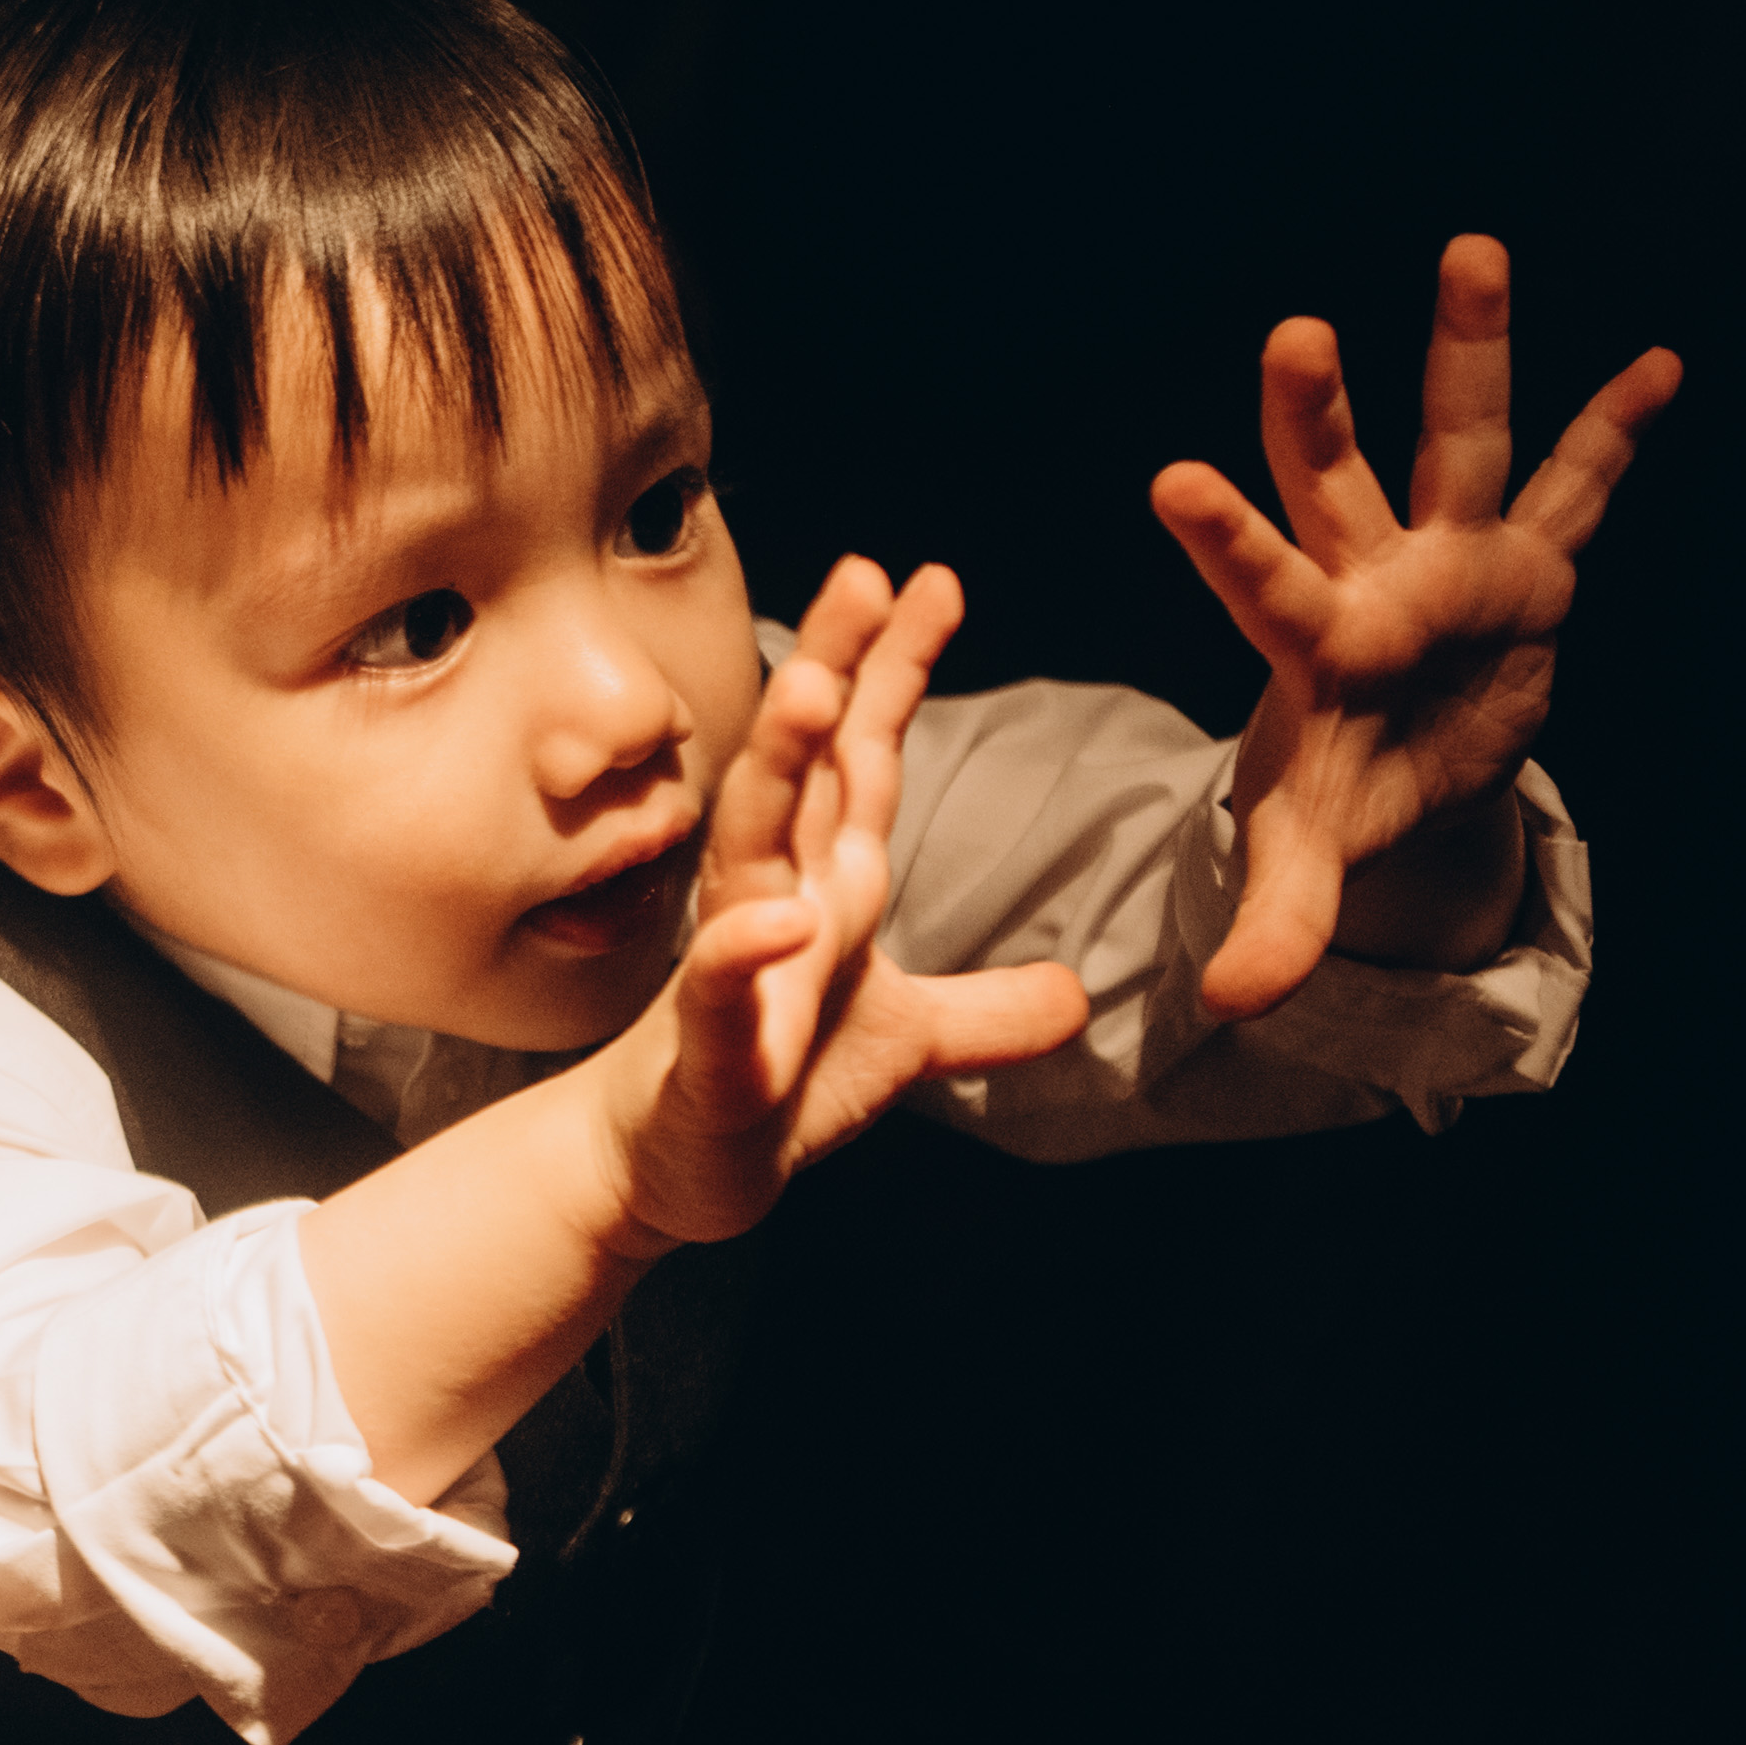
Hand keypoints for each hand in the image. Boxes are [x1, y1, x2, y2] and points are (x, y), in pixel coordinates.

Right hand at [595, 557, 1089, 1251]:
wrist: (672, 1170)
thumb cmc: (772, 1088)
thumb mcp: (905, 1044)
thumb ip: (984, 1012)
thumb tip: (1073, 996)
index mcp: (824, 885)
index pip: (861, 756)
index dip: (891, 667)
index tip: (925, 578)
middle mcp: (773, 901)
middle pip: (802, 764)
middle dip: (831, 667)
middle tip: (861, 574)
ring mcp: (733, 966)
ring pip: (750, 844)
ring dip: (778, 765)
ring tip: (817, 691)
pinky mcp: (708, 1051)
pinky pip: (716, 989)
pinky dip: (740, 951)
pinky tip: (781, 917)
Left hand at [1151, 235, 1677, 1018]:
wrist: (1412, 760)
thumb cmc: (1346, 789)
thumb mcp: (1311, 851)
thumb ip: (1274, 915)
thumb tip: (1226, 1011)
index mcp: (1313, 642)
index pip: (1257, 582)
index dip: (1222, 535)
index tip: (1170, 478)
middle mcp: (1374, 574)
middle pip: (1336, 482)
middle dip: (1316, 413)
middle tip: (1293, 332)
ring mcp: (1454, 555)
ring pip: (1458, 439)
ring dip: (1469, 349)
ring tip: (1468, 248)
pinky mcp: (1531, 559)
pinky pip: (1580, 482)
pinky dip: (1617, 427)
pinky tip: (1664, 360)